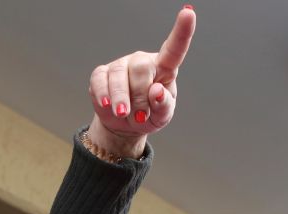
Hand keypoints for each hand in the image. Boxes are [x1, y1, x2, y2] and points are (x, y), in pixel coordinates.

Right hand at [86, 5, 195, 158]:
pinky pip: (99, 80)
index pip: (174, 49)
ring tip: (123, 114)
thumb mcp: (162, 117)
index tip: (188, 14)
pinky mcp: (101, 74)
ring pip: (118, 75)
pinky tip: (107, 105)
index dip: (182, 32)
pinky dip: (103, 96)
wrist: (124, 125)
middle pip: (141, 68)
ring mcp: (121, 65)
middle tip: (139, 117)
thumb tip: (156, 91)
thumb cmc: (148, 116)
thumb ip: (163, 106)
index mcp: (164, 68)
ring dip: (121, 99)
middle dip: (139, 97)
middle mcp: (142, 61)